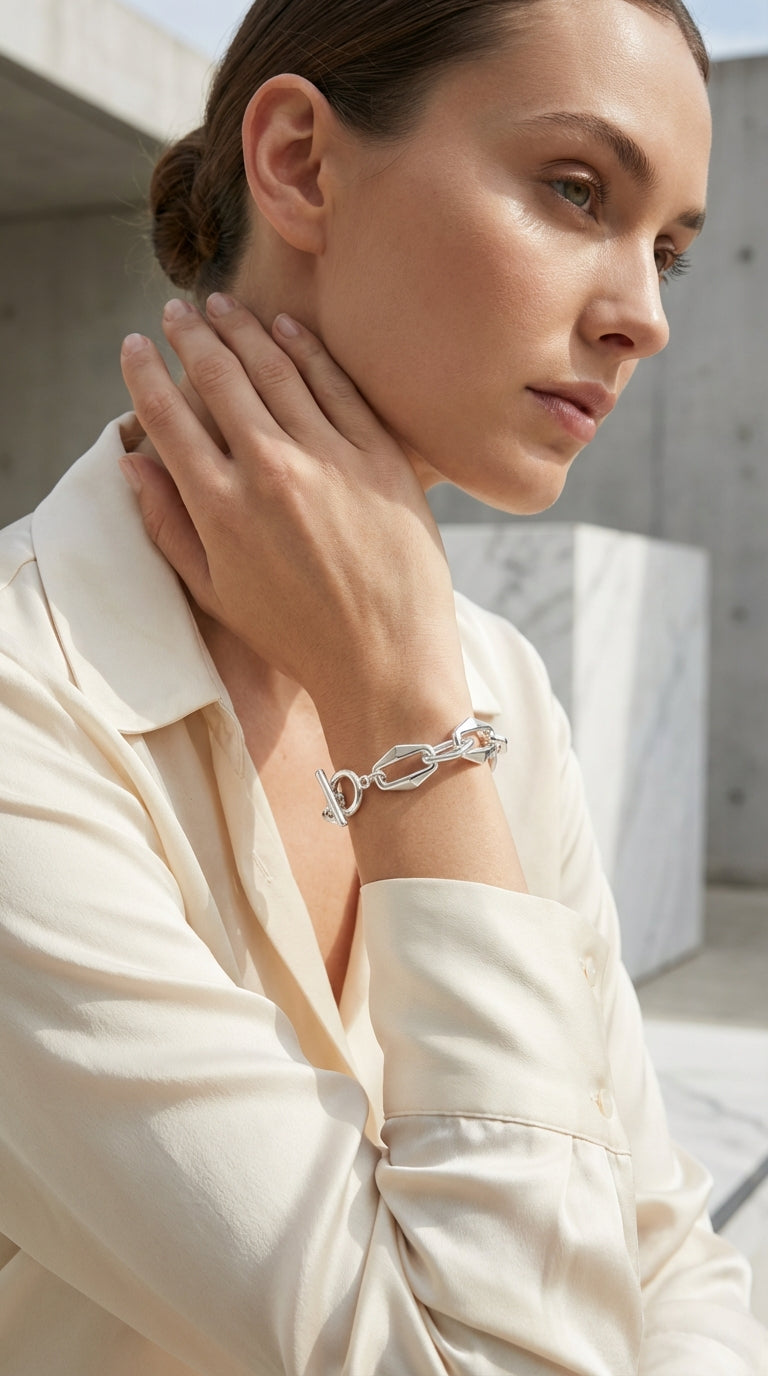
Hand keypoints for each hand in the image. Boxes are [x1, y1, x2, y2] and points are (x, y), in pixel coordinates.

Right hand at [119, 296, 467, 725]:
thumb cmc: (296, 636)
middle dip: (191, 335)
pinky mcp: (381, 458)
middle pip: (219, 378)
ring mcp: (329, 460)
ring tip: (224, 306)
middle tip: (178, 311)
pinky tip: (286, 329)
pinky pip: (337, 386)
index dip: (145, 373)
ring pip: (276, 369)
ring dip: (243, 329)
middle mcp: (269, 473)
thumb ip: (167, 525)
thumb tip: (132, 462)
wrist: (385, 663)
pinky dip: (306, 349)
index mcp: (220, 509)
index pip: (169, 417)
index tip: (137, 346)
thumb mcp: (215, 593)